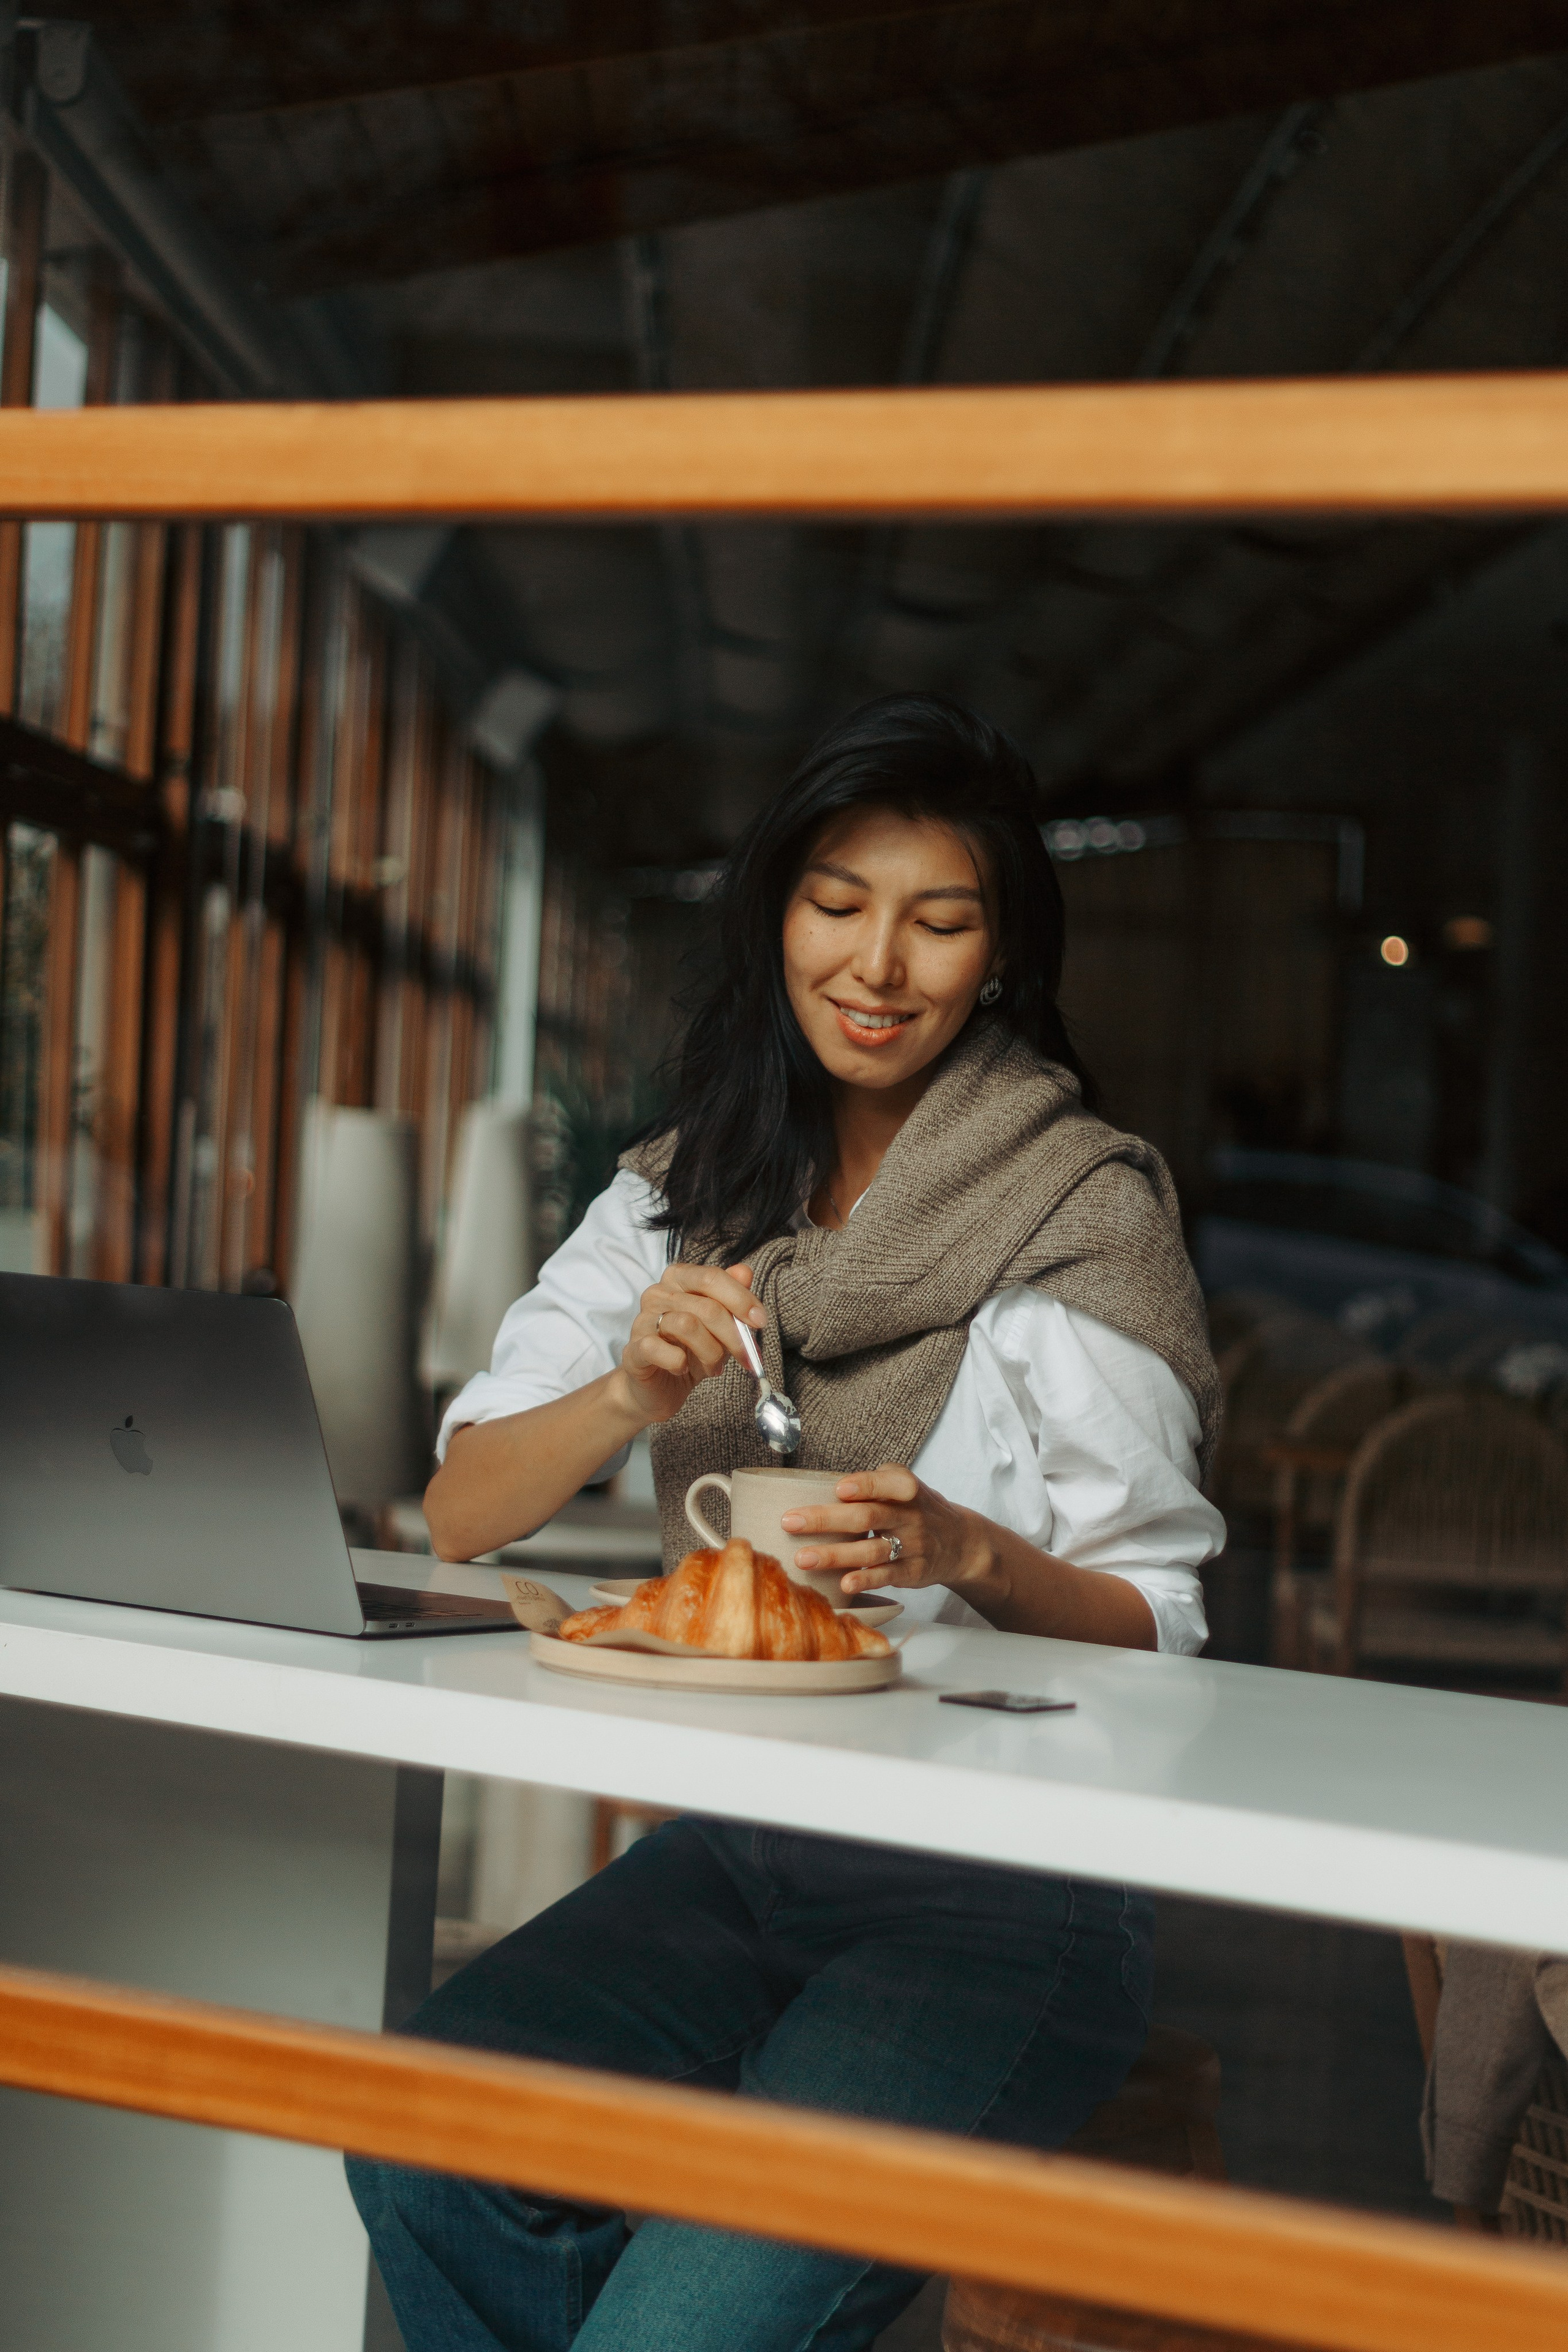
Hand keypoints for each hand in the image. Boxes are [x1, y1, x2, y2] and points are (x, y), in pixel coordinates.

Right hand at [617, 1261, 766, 1426]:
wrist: (658, 1388)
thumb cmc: (690, 1352)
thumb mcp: (719, 1326)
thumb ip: (731, 1298)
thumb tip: (745, 1272)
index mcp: (679, 1279)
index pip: (712, 1277)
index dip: (741, 1299)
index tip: (760, 1322)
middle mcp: (657, 1294)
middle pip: (706, 1306)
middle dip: (733, 1336)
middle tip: (746, 1358)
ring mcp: (642, 1320)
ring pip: (687, 1325)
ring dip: (710, 1352)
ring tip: (713, 1366)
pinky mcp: (633, 1348)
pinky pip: (658, 1348)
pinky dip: (679, 1362)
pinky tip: (683, 1369)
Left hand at [780, 1463, 985, 1595]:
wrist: (961, 1541)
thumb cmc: (916, 1508)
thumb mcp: (904, 1484)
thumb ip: (872, 1483)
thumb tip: (820, 1487)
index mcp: (906, 1488)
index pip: (888, 1483)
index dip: (865, 1485)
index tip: (840, 1489)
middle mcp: (911, 1516)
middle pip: (867, 1517)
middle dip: (826, 1520)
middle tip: (790, 1521)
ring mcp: (913, 1545)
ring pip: (871, 1550)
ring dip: (835, 1555)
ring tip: (802, 1558)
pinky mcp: (912, 1572)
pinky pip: (887, 1576)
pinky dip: (866, 1579)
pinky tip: (843, 1583)